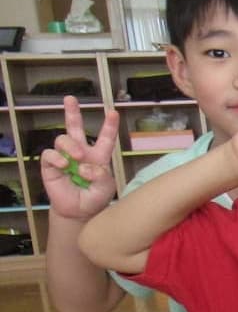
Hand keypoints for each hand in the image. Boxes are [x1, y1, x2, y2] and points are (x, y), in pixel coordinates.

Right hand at [39, 96, 119, 218]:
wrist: (79, 212)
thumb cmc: (95, 198)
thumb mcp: (106, 187)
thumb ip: (101, 175)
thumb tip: (84, 165)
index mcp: (99, 156)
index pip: (105, 138)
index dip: (109, 126)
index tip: (113, 112)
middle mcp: (81, 152)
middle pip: (75, 128)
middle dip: (72, 112)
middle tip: (70, 99)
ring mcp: (64, 157)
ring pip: (63, 139)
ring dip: (71, 146)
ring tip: (77, 158)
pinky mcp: (51, 165)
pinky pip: (50, 154)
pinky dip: (57, 158)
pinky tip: (64, 165)